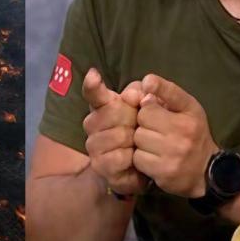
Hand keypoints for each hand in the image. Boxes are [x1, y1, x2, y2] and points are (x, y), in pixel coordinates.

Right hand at [81, 68, 147, 195]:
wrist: (146, 164)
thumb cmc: (145, 129)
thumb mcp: (147, 106)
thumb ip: (141, 93)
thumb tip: (133, 95)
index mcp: (103, 105)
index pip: (94, 93)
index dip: (93, 85)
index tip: (94, 75)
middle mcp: (92, 123)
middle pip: (112, 112)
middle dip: (132, 118)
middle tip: (139, 127)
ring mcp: (94, 145)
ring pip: (117, 135)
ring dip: (133, 140)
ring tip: (138, 144)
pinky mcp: (100, 165)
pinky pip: (118, 157)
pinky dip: (131, 158)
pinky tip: (134, 159)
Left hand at [134, 73, 218, 197]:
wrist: (206, 171)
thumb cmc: (191, 134)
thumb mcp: (186, 109)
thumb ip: (166, 94)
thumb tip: (144, 87)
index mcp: (190, 110)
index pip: (168, 94)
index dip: (155, 91)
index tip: (148, 85)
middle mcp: (184, 130)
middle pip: (143, 117)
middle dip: (144, 123)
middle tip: (156, 130)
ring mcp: (175, 152)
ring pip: (138, 138)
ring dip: (141, 142)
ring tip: (155, 145)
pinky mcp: (165, 171)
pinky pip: (138, 158)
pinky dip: (142, 159)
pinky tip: (154, 159)